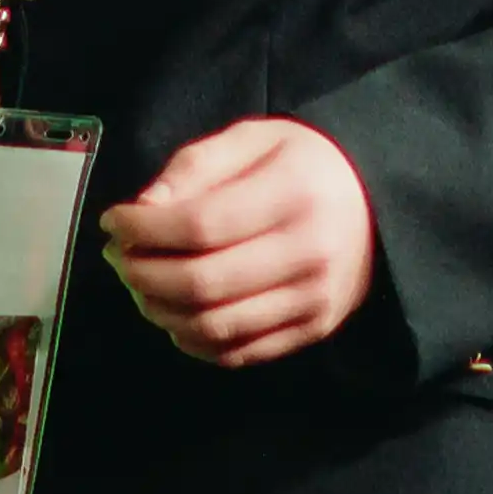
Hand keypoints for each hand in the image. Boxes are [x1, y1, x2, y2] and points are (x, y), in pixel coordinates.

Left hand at [99, 118, 376, 368]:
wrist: (378, 207)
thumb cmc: (304, 165)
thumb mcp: (255, 140)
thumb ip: (197, 166)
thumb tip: (143, 209)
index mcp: (294, 192)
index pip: (201, 225)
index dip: (145, 230)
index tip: (114, 221)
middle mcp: (308, 252)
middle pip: (202, 282)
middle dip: (143, 274)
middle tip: (118, 257)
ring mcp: (313, 300)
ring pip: (214, 326)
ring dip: (160, 311)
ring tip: (139, 286)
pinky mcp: (312, 331)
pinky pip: (238, 353)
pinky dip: (193, 342)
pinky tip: (174, 314)